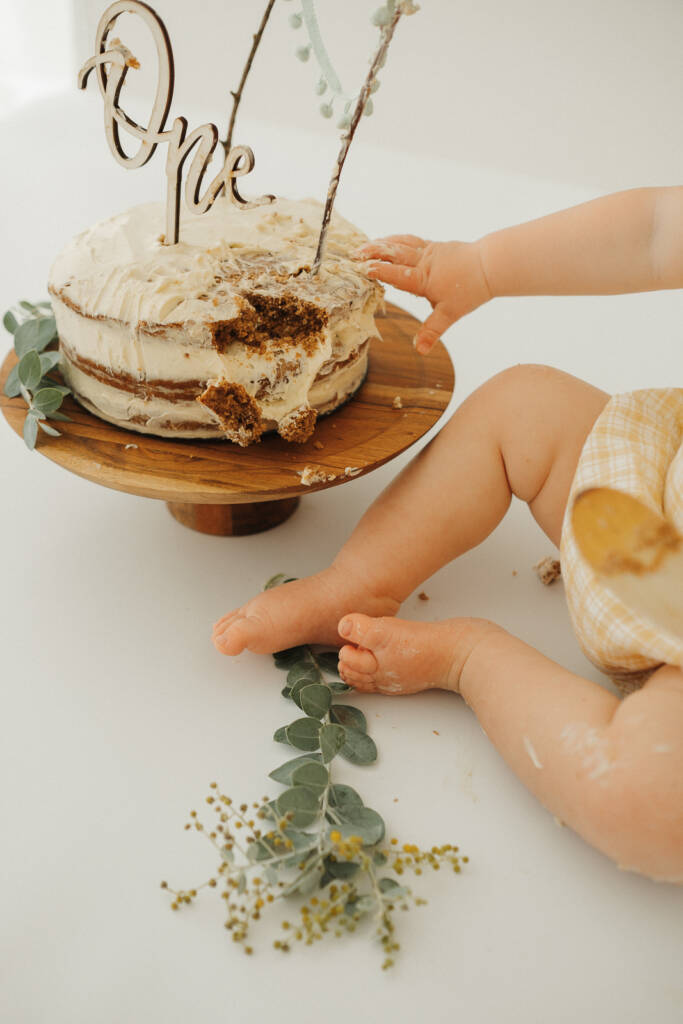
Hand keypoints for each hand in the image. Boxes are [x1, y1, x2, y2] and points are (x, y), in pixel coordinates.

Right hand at [354, 235, 491, 352]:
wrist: (490, 266)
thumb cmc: (471, 289)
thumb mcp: (450, 314)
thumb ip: (432, 331)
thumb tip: (420, 349)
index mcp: (423, 279)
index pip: (395, 274)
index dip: (378, 271)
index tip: (361, 269)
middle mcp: (423, 262)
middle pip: (394, 253)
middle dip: (372, 252)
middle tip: (354, 253)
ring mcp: (429, 251)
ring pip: (401, 243)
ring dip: (382, 243)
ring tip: (366, 245)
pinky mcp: (436, 246)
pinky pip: (411, 240)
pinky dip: (398, 240)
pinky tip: (391, 241)